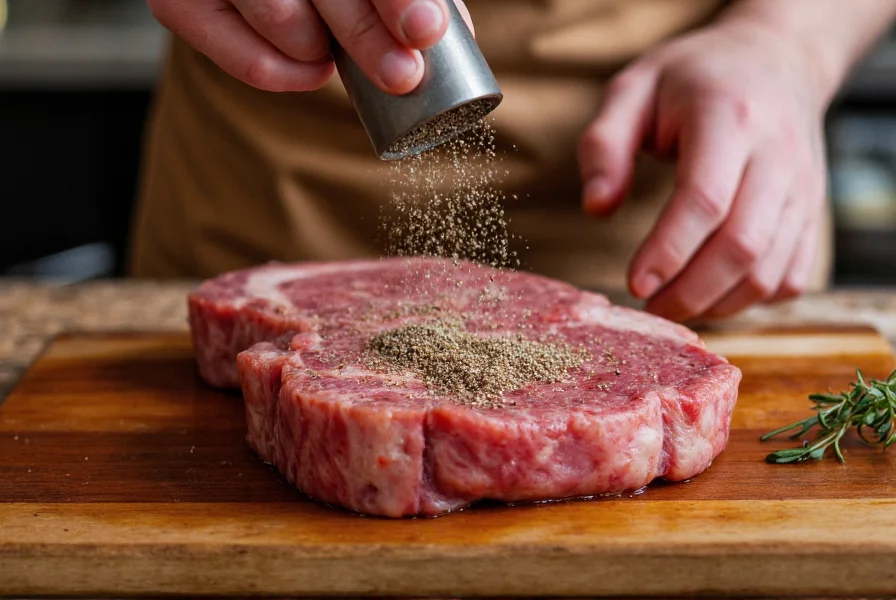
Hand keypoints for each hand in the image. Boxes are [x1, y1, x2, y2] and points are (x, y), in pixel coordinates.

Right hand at [147, 0, 470, 93]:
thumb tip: (443, 32)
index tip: (424, 31)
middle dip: (369, 39)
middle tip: (402, 75)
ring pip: (287, 26)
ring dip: (321, 52)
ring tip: (330, 48)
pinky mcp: (178, 2)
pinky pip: (247, 61)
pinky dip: (288, 75)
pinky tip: (311, 66)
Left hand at [578, 18, 828, 320]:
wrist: (776, 59)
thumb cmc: (692, 79)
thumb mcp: (633, 89)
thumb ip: (605, 146)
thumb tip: (597, 208)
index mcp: (729, 117)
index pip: (704, 199)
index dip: (668, 251)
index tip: (635, 285)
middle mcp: (777, 154)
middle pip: (741, 246)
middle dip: (689, 292)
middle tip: (648, 309)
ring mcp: (803, 187)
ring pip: (769, 271)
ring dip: (717, 304)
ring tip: (673, 307)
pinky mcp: (812, 212)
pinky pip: (791, 276)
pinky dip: (750, 301)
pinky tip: (711, 297)